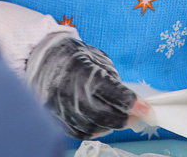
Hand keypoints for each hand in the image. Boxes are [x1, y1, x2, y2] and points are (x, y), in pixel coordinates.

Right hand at [25, 32, 144, 138]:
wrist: (39, 57)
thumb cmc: (69, 54)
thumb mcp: (95, 58)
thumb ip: (111, 79)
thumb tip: (128, 99)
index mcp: (85, 74)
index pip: (116, 95)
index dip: (134, 104)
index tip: (147, 110)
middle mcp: (72, 94)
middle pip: (107, 116)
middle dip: (126, 118)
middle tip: (137, 115)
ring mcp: (63, 109)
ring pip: (95, 127)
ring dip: (112, 125)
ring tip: (120, 117)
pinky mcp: (57, 119)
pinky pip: (80, 132)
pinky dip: (95, 129)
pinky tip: (101, 122)